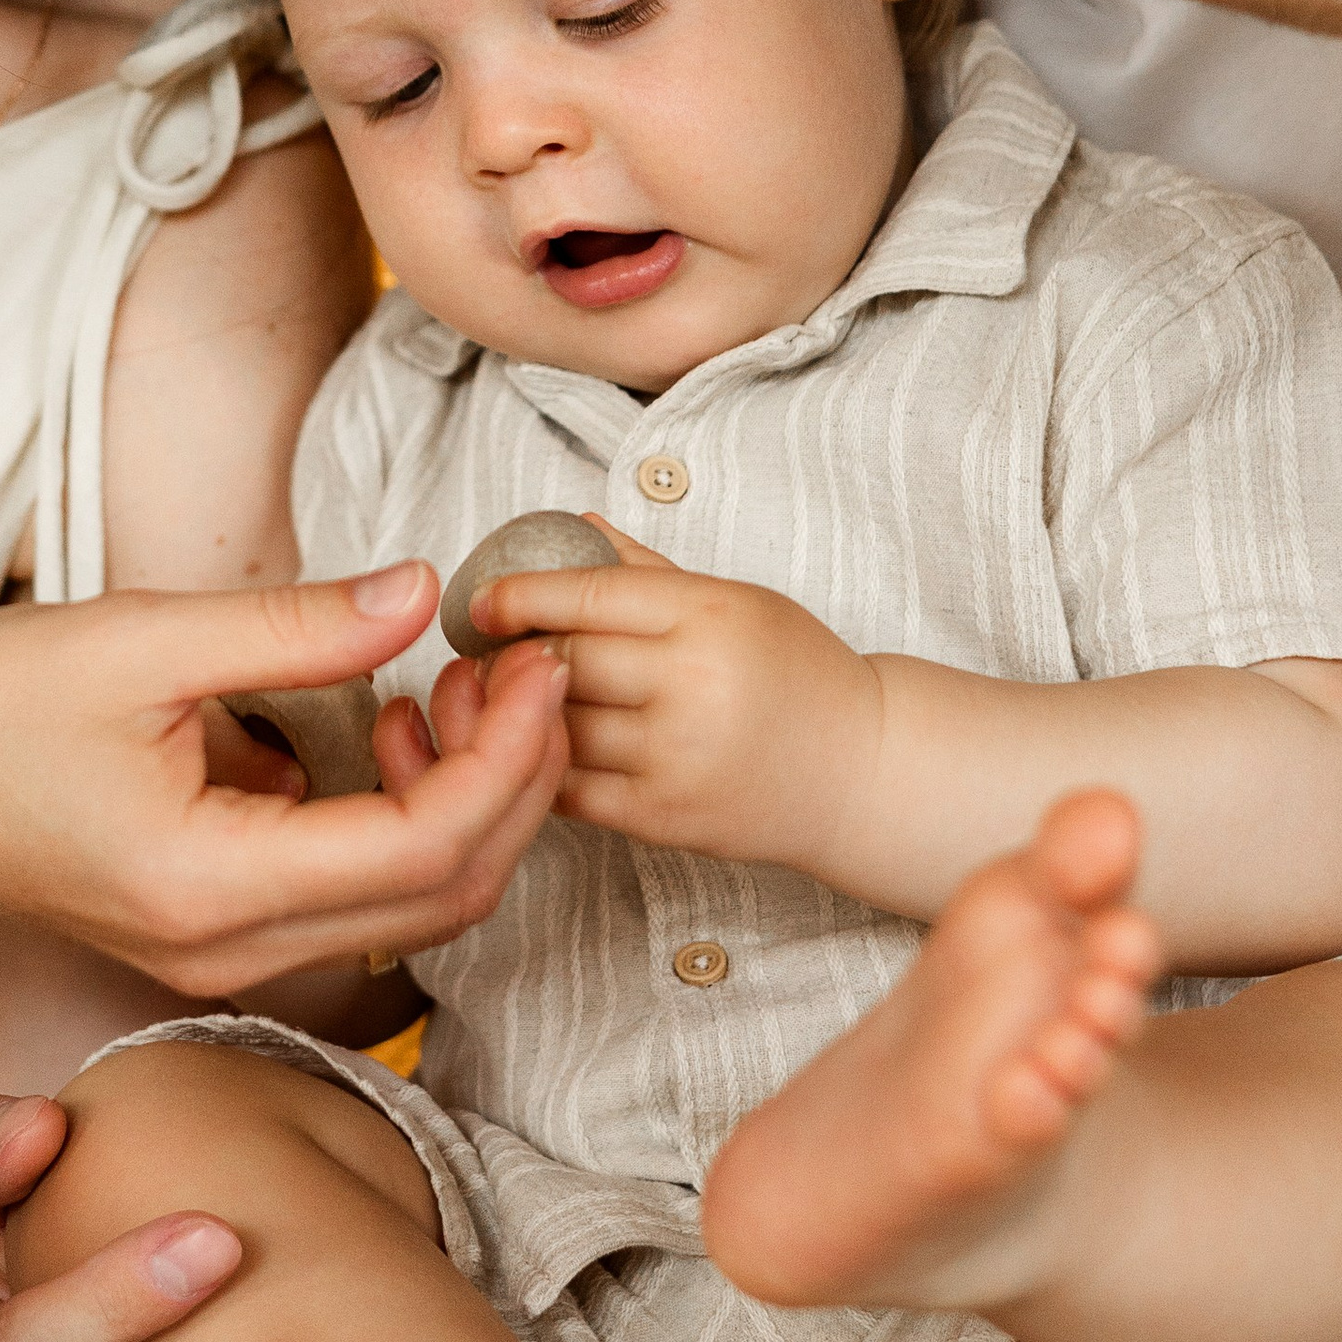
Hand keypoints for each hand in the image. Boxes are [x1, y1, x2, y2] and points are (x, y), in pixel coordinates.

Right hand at [0, 564, 569, 994]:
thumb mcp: (141, 641)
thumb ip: (296, 628)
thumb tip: (424, 592)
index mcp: (213, 887)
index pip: (429, 845)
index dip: (511, 755)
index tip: (531, 656)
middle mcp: (225, 947)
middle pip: (446, 896)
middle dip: (514, 785)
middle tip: (525, 668)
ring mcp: (213, 952)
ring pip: (406, 907)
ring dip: (465, 804)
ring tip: (459, 685)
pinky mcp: (202, 928)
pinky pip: (346, 896)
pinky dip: (401, 820)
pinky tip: (385, 723)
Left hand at [453, 535, 875, 866]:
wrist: (859, 771)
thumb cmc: (797, 673)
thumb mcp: (735, 599)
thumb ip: (646, 569)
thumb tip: (574, 524)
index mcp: (709, 615)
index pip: (586, 594)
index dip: (517, 594)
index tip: (482, 600)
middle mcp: (692, 685)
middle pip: (562, 660)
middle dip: (511, 654)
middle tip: (483, 649)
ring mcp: (677, 757)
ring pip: (558, 727)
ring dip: (517, 712)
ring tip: (500, 697)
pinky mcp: (665, 817)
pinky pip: (571, 789)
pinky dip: (545, 766)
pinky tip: (540, 748)